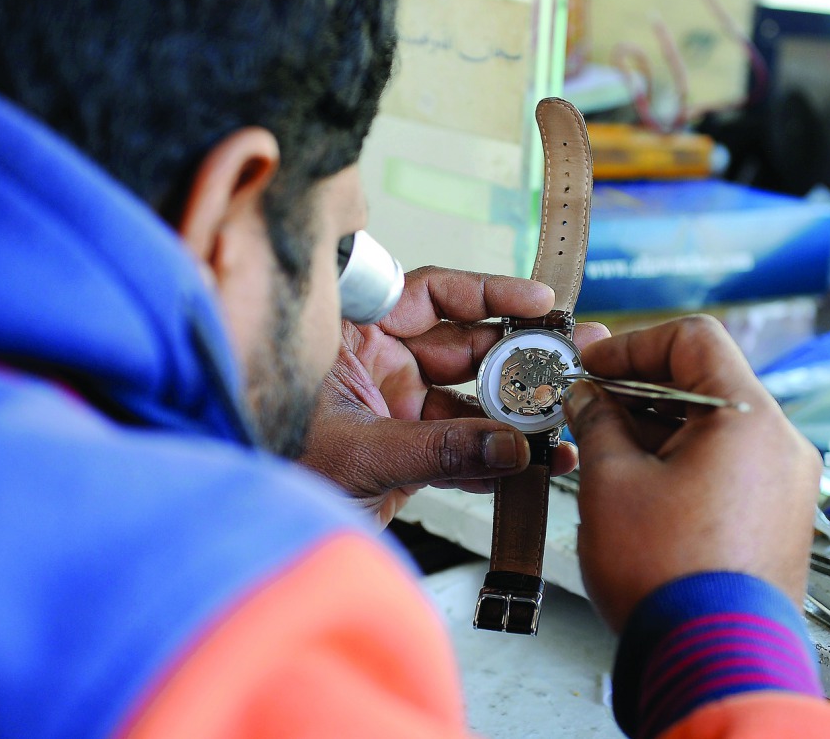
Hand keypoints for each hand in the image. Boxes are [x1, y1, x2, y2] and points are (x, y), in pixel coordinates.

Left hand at [297, 265, 608, 526]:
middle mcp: (379, 367)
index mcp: (355, 338)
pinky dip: (498, 460)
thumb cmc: (274, 471)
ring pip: (470, 404)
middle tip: (568, 363)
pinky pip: (462, 449)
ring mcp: (396, 411)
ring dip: (517, 416)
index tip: (539, 301)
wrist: (261, 538)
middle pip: (465, 349)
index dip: (488, 292)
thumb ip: (439, 449)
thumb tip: (510, 445)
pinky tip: (537, 465)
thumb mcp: (361, 453)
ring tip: (565, 420)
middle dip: (519, 359)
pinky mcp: (407, 455)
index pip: (430, 294)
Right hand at [564, 315, 820, 630]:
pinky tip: (634, 483)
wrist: (711, 661)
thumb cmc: (664, 572)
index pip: (693, 338)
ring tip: (601, 449)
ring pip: (714, 426)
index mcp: (747, 418)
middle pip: (705, 382)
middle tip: (584, 403)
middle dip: (637, 388)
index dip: (632, 345)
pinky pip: (726, 465)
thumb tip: (585, 394)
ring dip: (655, 426)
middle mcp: (779, 443)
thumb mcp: (610, 480)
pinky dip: (680, 460)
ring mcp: (783, 484)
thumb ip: (596, 420)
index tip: (590, 366)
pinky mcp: (776, 518)